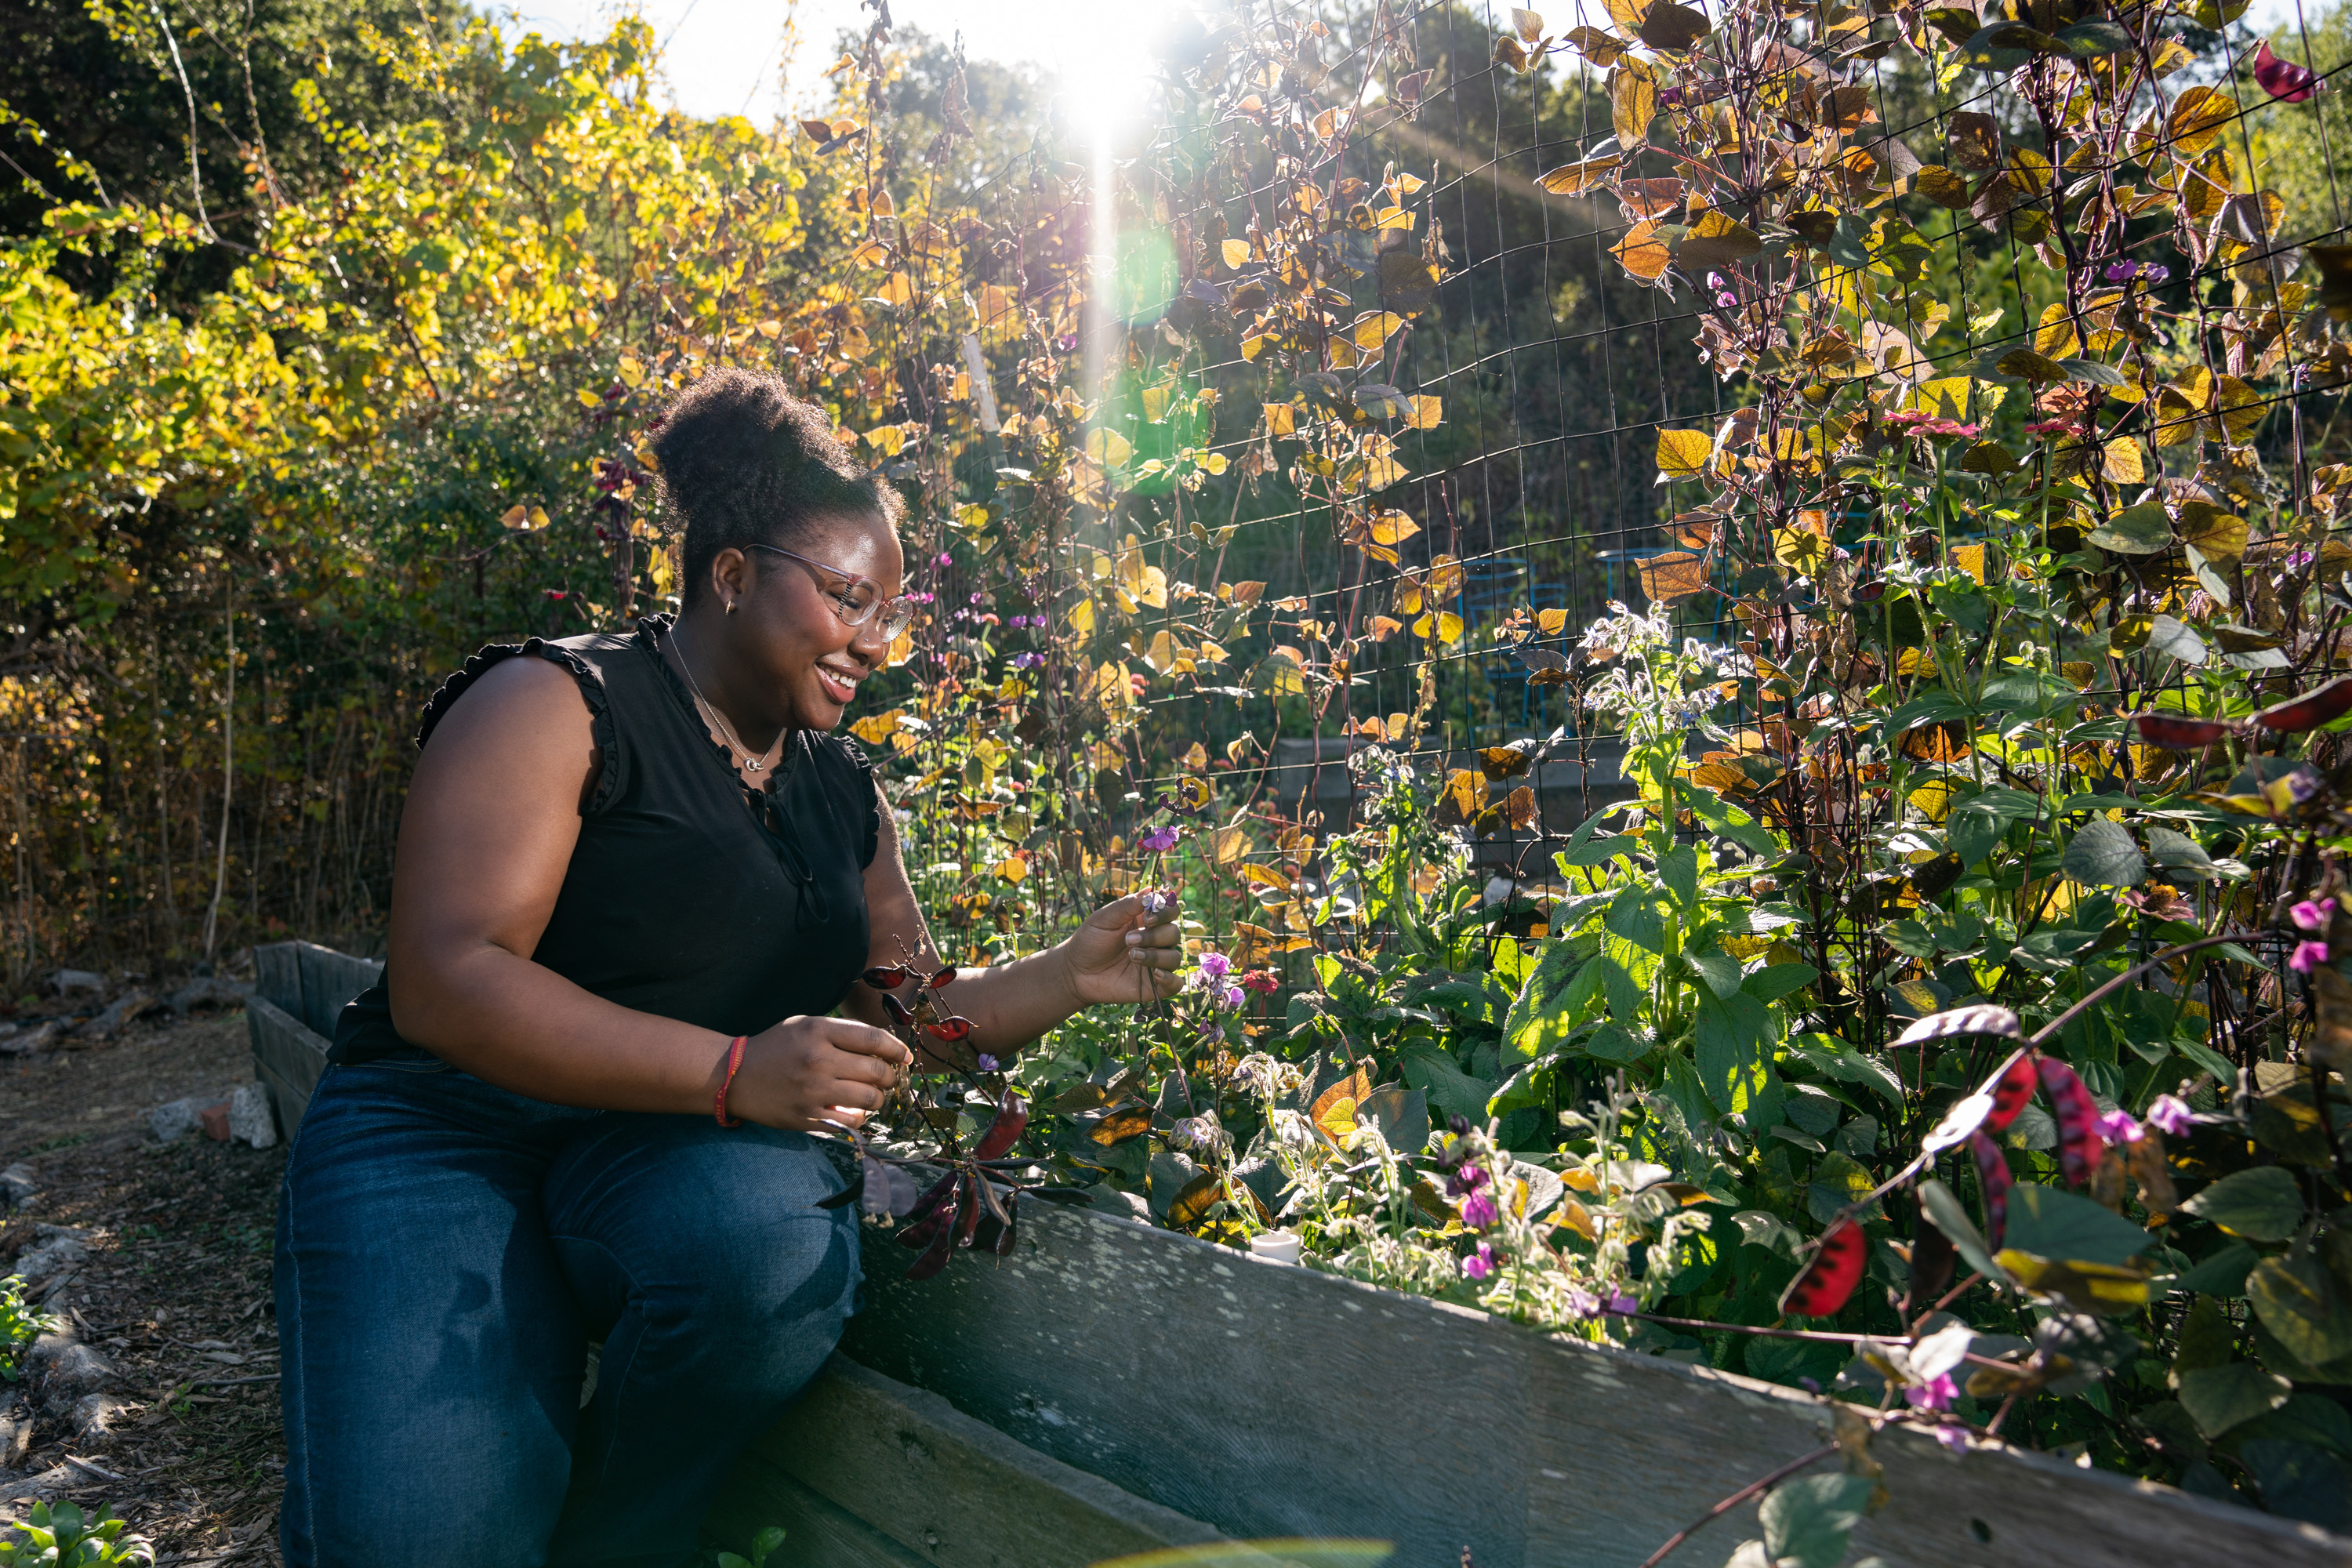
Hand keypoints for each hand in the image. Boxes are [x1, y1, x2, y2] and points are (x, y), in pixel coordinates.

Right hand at [729, 1015, 911, 1130]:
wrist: (735, 1076)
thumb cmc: (776, 1047)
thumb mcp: (806, 1025)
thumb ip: (841, 1032)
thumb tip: (883, 1045)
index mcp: (819, 1032)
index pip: (874, 1039)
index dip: (896, 1049)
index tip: (904, 1057)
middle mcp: (818, 1061)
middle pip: (877, 1071)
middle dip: (890, 1077)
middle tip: (888, 1078)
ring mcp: (813, 1091)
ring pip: (869, 1100)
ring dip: (878, 1099)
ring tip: (873, 1095)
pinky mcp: (807, 1117)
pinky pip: (851, 1122)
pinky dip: (860, 1118)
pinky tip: (854, 1111)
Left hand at [1057, 892, 1182, 1007]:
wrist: (1075, 972)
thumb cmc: (1089, 941)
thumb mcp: (1104, 919)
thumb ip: (1128, 905)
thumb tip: (1152, 890)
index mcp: (1146, 921)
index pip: (1171, 911)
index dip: (1166, 912)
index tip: (1148, 917)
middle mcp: (1155, 941)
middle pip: (1174, 933)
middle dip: (1154, 936)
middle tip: (1128, 939)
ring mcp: (1156, 964)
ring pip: (1174, 958)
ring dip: (1156, 956)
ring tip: (1131, 956)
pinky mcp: (1155, 986)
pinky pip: (1175, 983)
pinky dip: (1170, 979)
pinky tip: (1155, 974)